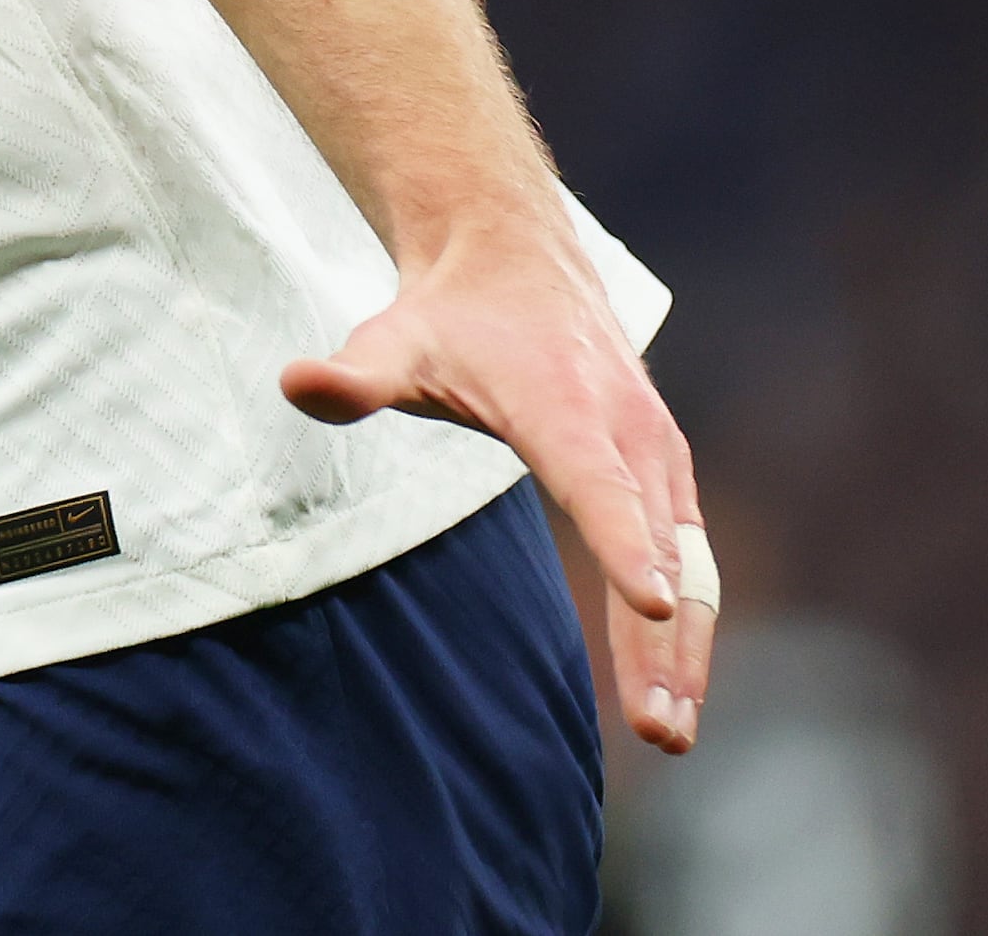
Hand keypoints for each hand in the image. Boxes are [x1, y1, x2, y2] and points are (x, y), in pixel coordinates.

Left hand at [281, 215, 712, 754]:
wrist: (516, 252)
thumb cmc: (449, 313)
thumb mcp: (393, 340)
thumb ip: (353, 378)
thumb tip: (295, 381)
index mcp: (563, 406)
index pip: (597, 485)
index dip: (625, 544)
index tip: (654, 603)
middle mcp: (625, 428)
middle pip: (658, 547)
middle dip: (662, 643)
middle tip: (659, 732)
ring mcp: (656, 449)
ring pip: (690, 562)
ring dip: (686, 651)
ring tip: (672, 735)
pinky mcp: (666, 469)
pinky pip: (692, 555)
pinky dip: (692, 623)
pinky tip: (678, 687)